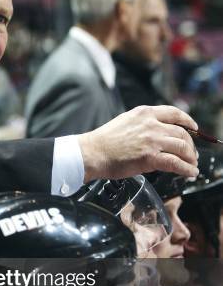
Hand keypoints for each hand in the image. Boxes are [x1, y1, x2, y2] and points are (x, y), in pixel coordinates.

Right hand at [78, 105, 198, 181]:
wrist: (92, 153)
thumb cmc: (103, 141)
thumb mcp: (125, 122)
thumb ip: (141, 124)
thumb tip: (154, 133)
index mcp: (144, 113)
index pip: (174, 113)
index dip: (188, 121)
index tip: (193, 127)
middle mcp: (151, 124)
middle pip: (182, 132)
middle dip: (190, 144)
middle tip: (191, 153)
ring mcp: (152, 140)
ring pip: (183, 147)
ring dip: (190, 157)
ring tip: (192, 164)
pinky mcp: (150, 157)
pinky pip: (176, 163)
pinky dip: (187, 169)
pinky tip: (190, 172)